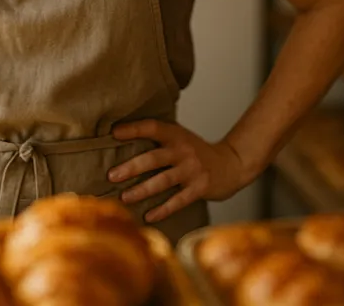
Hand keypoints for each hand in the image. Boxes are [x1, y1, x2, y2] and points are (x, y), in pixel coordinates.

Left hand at [108, 119, 250, 223]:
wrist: (232, 164)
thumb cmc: (196, 153)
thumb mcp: (180, 139)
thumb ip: (159, 141)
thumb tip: (120, 141)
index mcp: (176, 135)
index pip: (152, 127)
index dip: (133, 129)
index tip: (114, 133)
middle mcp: (183, 151)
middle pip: (154, 158)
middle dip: (131, 167)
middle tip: (111, 175)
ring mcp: (192, 170)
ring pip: (163, 181)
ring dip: (142, 190)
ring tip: (124, 197)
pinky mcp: (200, 188)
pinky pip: (178, 201)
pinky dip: (163, 210)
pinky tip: (148, 216)